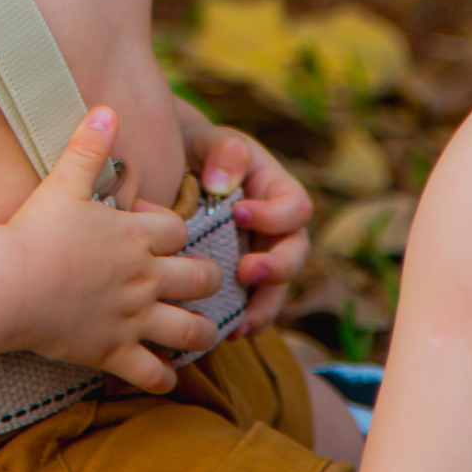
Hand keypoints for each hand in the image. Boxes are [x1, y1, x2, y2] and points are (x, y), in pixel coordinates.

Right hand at [7, 107, 222, 393]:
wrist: (8, 284)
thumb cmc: (34, 230)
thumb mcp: (62, 182)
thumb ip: (88, 146)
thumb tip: (107, 109)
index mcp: (136, 237)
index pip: (179, 229)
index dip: (171, 227)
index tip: (147, 230)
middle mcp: (145, 279)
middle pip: (203, 277)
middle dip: (204, 277)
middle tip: (190, 279)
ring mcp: (133, 319)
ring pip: (194, 331)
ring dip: (199, 330)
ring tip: (192, 327)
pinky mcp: (114, 353)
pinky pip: (155, 376)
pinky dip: (163, 376)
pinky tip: (159, 371)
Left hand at [185, 121, 312, 334]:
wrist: (175, 165)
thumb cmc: (199, 149)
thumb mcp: (212, 140)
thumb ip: (224, 152)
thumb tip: (222, 185)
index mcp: (277, 189)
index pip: (296, 207)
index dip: (275, 215)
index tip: (240, 212)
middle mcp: (277, 226)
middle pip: (296, 253)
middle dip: (277, 267)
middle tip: (246, 271)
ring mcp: (262, 253)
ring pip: (278, 287)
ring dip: (263, 306)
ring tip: (240, 323)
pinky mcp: (242, 276)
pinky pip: (254, 302)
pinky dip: (245, 318)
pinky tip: (229, 331)